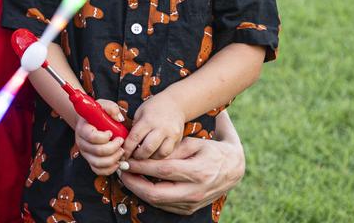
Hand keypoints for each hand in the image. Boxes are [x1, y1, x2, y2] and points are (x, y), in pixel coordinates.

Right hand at [75, 99, 125, 175]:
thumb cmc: (98, 114)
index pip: (92, 137)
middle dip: (113, 148)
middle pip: (97, 151)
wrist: (91, 122)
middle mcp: (82, 143)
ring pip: (99, 163)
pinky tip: (117, 161)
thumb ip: (111, 108)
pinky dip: (110, 169)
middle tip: (120, 142)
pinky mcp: (91, 161)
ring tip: (120, 152)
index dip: (104, 137)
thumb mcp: (103, 105)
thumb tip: (119, 118)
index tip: (112, 132)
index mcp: (82, 129)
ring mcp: (86, 154)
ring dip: (113, 159)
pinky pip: (99, 171)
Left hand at [118, 135, 244, 214]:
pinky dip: (149, 196)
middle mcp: (195, 192)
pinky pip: (164, 205)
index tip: (126, 160)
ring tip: (127, 176)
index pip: (162, 171)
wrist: (232, 168)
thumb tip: (146, 154)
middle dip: (134, 183)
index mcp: (197, 172)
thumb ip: (171, 150)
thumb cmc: (211, 151)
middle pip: (157, 194)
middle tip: (121, 171)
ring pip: (158, 202)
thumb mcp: (193, 144)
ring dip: (139, 190)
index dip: (141, 167)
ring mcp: (193, 203)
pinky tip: (140, 184)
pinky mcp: (190, 209)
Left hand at [123, 92, 183, 159]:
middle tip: (132, 158)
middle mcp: (160, 128)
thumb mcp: (140, 113)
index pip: (135, 138)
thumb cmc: (154, 108)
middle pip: (147, 149)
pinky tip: (154, 155)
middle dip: (138, 157)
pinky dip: (159, 156)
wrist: (175, 104)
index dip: (127, 149)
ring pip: (160, 154)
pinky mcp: (178, 140)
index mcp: (147, 120)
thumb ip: (135, 128)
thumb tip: (126, 144)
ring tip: (144, 157)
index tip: (122, 155)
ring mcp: (171, 135)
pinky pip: (168, 153)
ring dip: (150, 159)